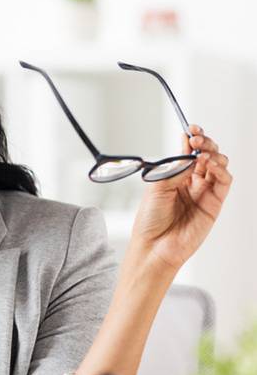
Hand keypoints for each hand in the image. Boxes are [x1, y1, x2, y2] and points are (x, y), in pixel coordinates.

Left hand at [130, 124, 232, 270]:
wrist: (154, 246)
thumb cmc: (150, 220)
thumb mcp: (157, 188)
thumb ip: (175, 169)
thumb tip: (189, 151)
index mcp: (175, 176)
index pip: (189, 152)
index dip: (192, 138)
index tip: (190, 128)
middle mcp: (192, 182)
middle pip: (207, 155)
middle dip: (205, 142)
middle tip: (196, 138)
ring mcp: (204, 192)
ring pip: (219, 165)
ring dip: (214, 153)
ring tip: (202, 151)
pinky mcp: (214, 204)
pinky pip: (224, 182)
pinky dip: (221, 169)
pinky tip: (210, 165)